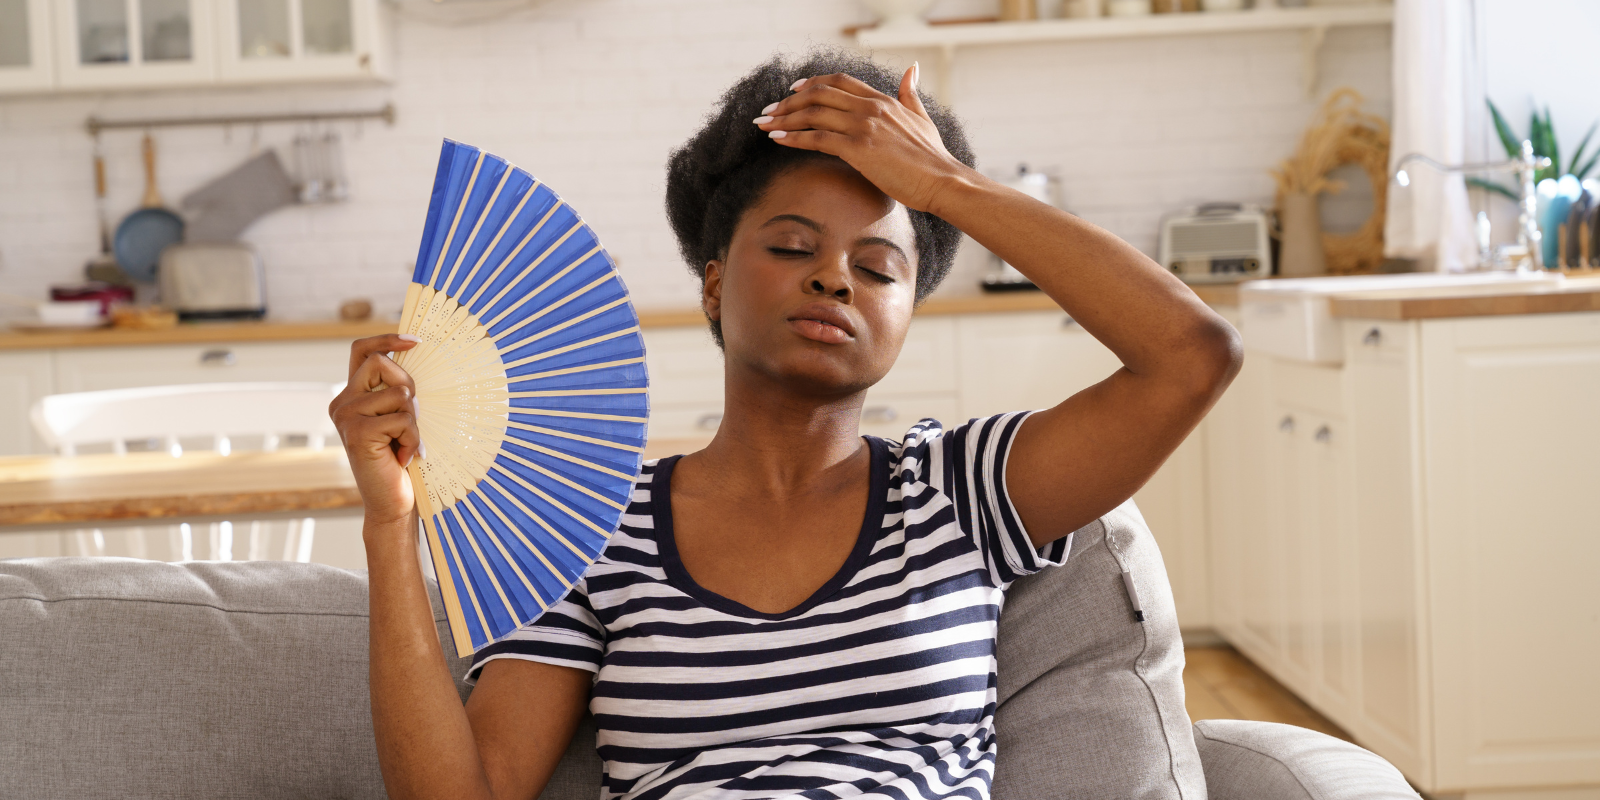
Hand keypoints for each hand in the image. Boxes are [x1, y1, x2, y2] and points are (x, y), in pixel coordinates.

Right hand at [329, 334, 421, 526]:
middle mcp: (343, 403)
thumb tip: (417, 354)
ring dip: (414, 421)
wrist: (393, 503)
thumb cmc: (402, 460)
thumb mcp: (401, 418)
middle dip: (409, 386)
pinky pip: (402, 419)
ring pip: (400, 394)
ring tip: (405, 444)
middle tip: (413, 419)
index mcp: (352, 396)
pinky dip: (413, 439)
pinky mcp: (357, 432)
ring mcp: (346, 416)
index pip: (362, 350)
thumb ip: (399, 391)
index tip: (416, 341)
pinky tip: (403, 457)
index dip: (387, 339)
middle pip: (382, 363)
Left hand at [754, 65, 971, 214]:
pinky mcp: (858, 148)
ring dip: (783, 118)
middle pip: (818, 94)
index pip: (839, 82)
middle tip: (768, 111)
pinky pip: (816, 138)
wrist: (943, 180)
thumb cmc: (933, 157)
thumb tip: (911, 69)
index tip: (792, 90)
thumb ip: (910, 93)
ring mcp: (863, 126)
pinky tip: (777, 139)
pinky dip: (792, 136)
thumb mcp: (922, 117)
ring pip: (812, 114)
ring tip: (764, 125)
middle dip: (788, 101)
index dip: (812, 83)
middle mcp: (870, 107)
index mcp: (882, 99)